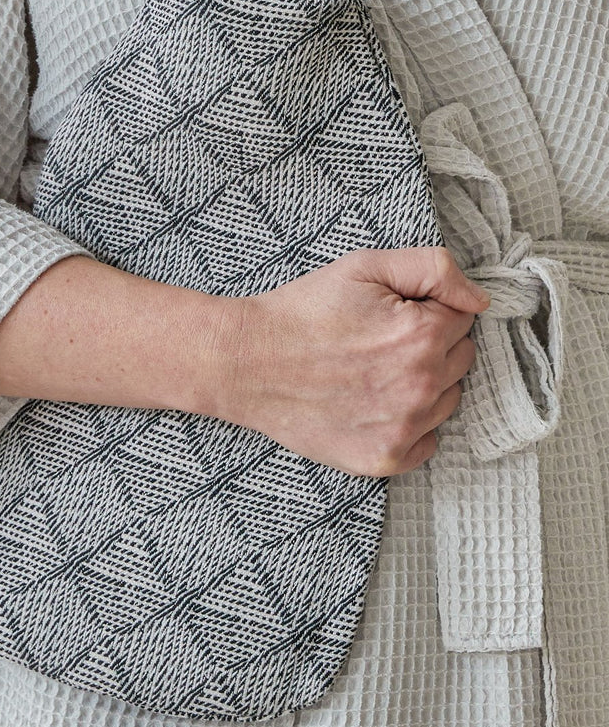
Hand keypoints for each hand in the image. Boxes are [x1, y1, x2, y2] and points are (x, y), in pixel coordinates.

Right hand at [211, 247, 489, 476]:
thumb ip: (433, 269)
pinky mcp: (383, 459)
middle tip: (379, 340)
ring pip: (447, 401)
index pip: (462, 319)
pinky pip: (427, 443)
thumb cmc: (302, 312)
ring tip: (373, 371)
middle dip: (430, 345)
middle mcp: (420, 386)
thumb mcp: (363, 267)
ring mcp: (403, 429)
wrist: (246, 362)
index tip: (390, 313)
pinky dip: (410, 425)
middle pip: (461, 360)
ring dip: (423, 385)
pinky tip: (374, 404)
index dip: (426, 310)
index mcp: (421, 335)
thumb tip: (481, 300)